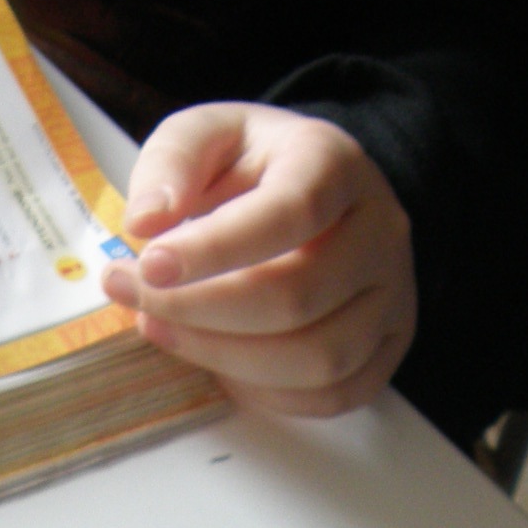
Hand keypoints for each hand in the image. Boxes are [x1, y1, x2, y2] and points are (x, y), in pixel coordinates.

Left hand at [100, 103, 415, 417]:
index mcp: (335, 162)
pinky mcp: (391, 343)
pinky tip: (216, 360)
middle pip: (298, 296)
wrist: (315, 185)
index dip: (215, 248)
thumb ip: (172, 163)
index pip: (290, 212)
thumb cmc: (254, 161)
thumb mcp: (206, 133)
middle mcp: (380, 228)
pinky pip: (335, 394)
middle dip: (200, 310)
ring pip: (319, 357)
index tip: (146, 265)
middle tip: (132, 296)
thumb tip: (145, 222)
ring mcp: (394, 292)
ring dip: (225, 356)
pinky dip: (266, 392)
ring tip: (160, 326)